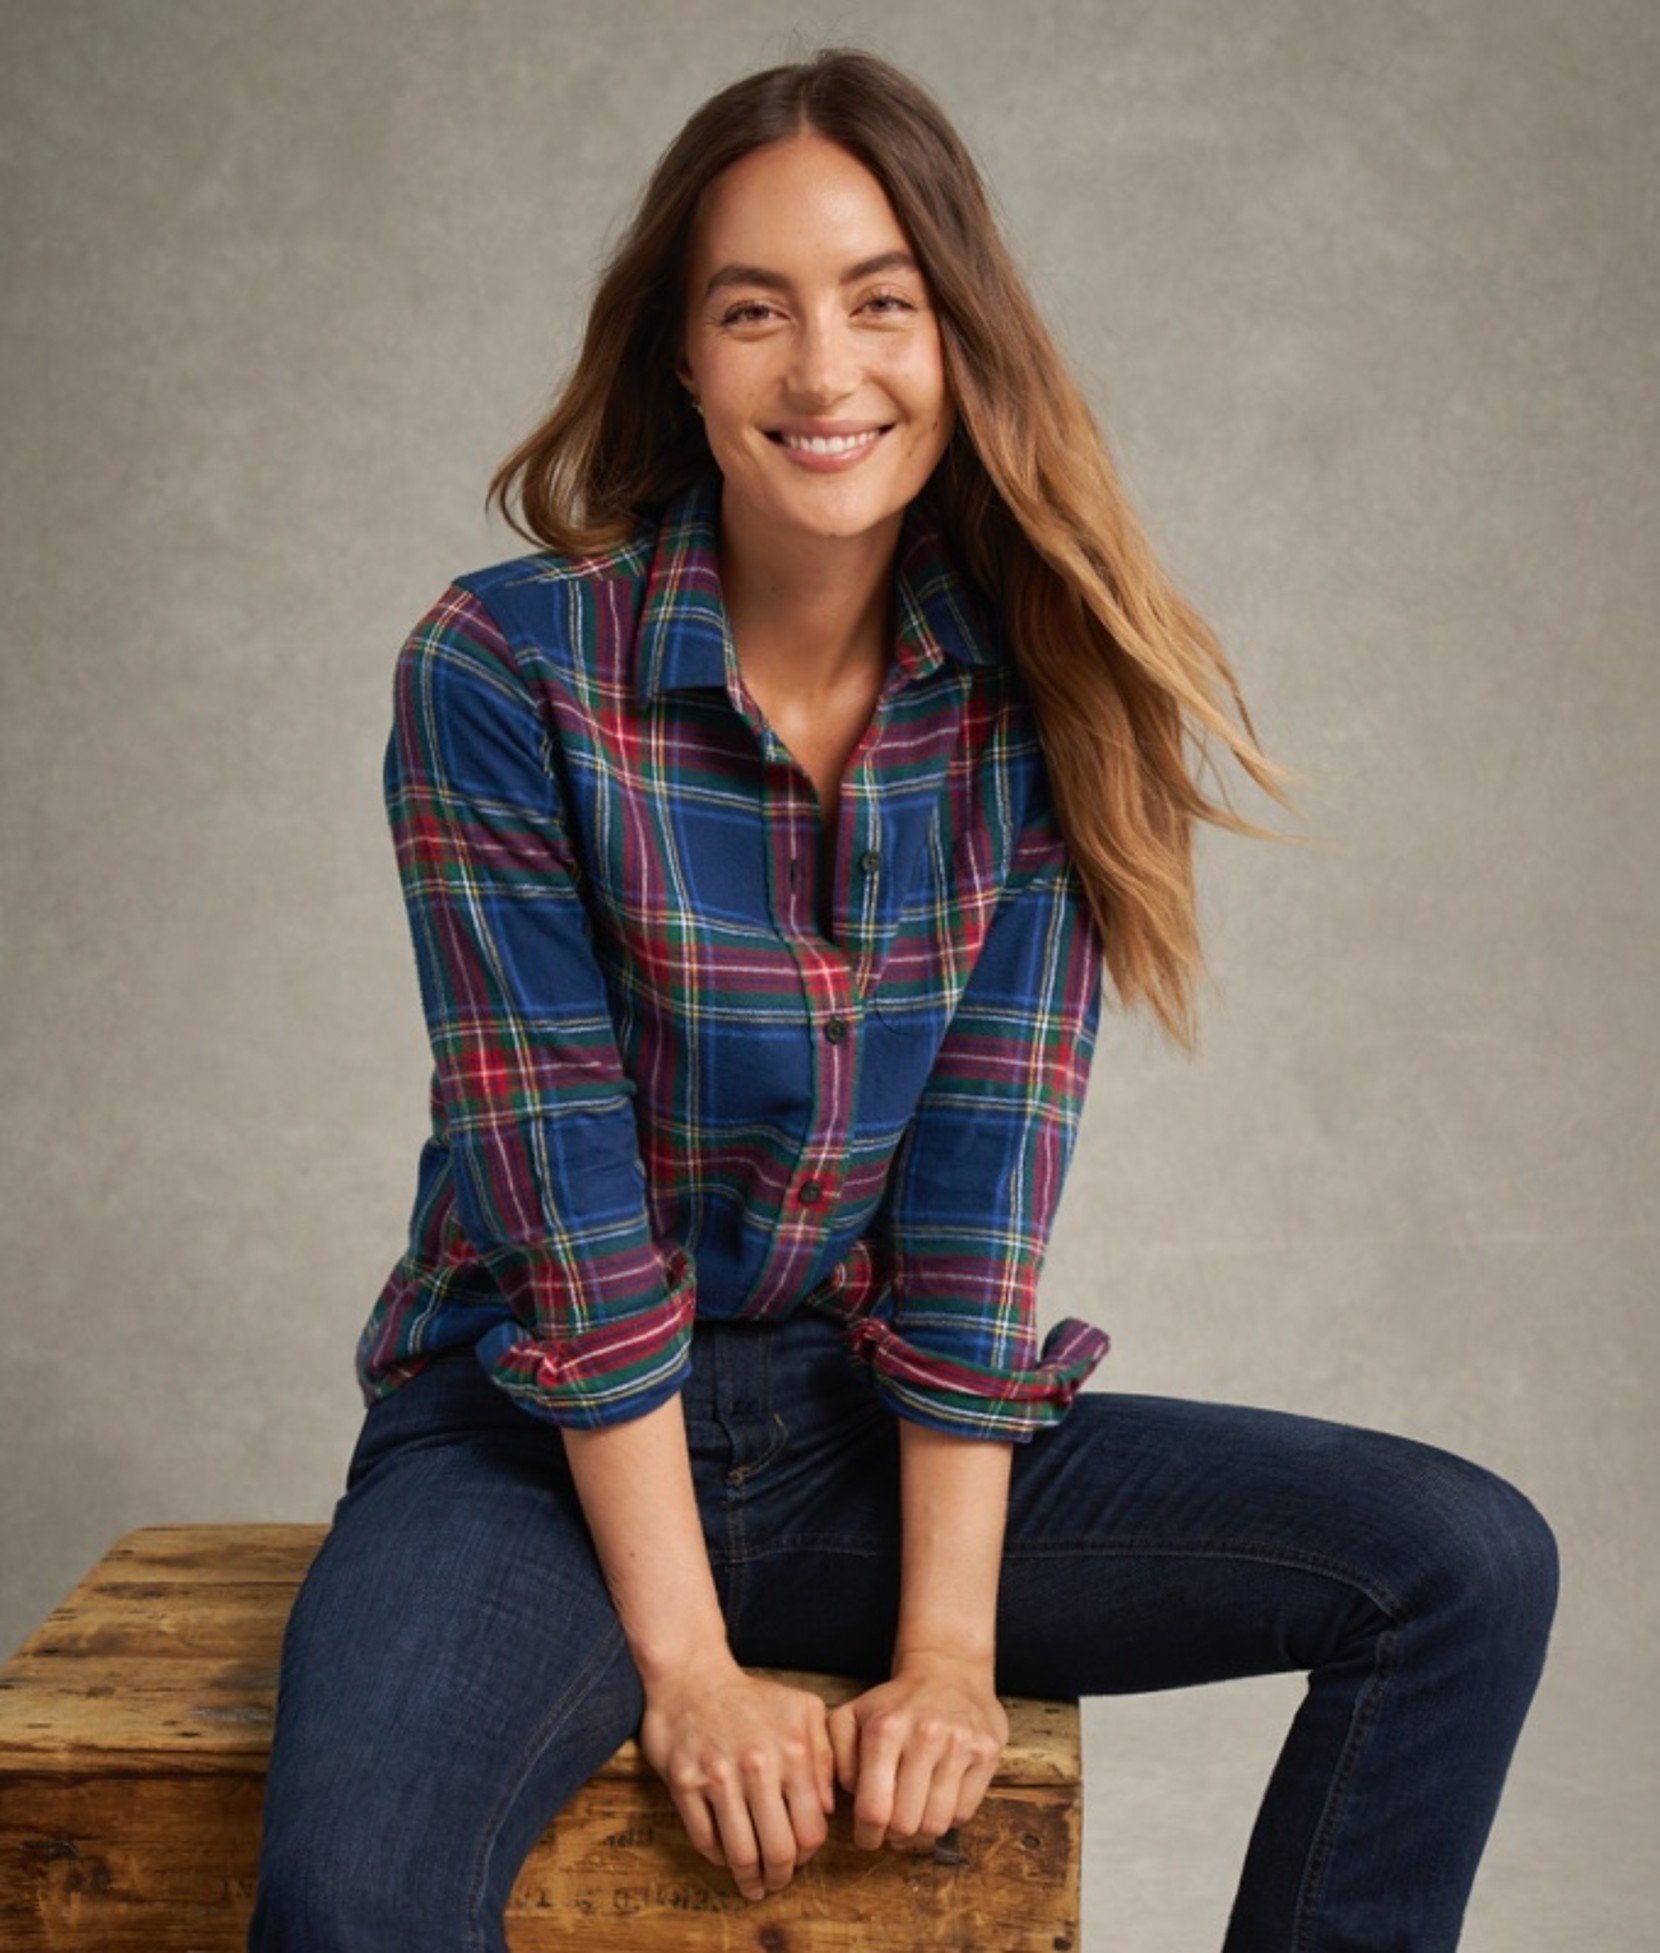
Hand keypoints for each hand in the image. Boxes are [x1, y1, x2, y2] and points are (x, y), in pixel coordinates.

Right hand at [638, 1652, 836, 1902]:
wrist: (693, 1677)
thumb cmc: (753, 1699)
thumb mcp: (804, 1711)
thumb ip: (825, 1757)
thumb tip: (828, 1809)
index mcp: (793, 1751)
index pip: (811, 1830)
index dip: (809, 1855)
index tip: (801, 1860)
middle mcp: (757, 1765)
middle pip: (778, 1850)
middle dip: (780, 1877)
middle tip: (777, 1882)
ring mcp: (718, 1775)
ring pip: (741, 1853)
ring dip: (749, 1879)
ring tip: (753, 1885)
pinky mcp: (684, 1783)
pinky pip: (705, 1840)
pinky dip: (718, 1858)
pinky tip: (726, 1859)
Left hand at [825, 1650, 1009, 1852]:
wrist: (948, 1669)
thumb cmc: (895, 1702)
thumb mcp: (852, 1716)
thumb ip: (836, 1757)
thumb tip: (849, 1798)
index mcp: (886, 1729)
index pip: (874, 1809)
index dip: (866, 1836)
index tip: (866, 1838)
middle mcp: (925, 1735)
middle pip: (905, 1824)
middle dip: (893, 1836)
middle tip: (890, 1831)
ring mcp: (960, 1744)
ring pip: (936, 1824)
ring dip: (921, 1833)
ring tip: (913, 1820)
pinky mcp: (987, 1752)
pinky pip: (964, 1813)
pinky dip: (948, 1819)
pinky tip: (936, 1802)